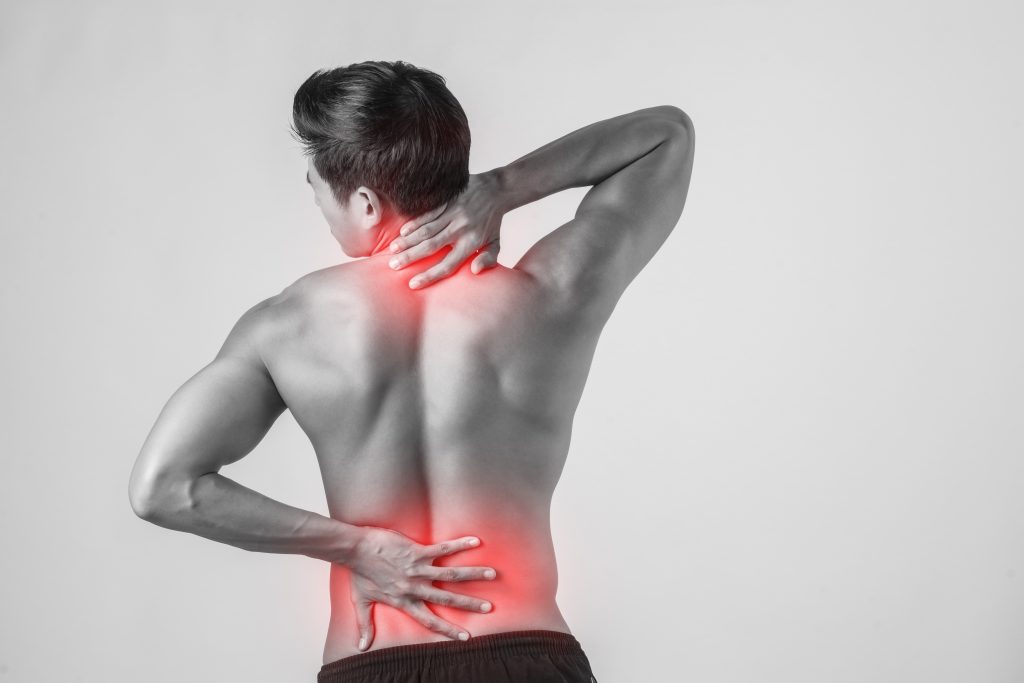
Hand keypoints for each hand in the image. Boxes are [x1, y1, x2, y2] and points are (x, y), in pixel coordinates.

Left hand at [347, 527, 496, 650]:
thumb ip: (364, 625)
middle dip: (470, 604)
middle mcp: (415, 588)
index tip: (465, 637)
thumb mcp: (361, 601)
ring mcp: (418, 569)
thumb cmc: (358, 573)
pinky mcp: (417, 551)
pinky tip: (475, 542)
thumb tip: (362, 647)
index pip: (430, 621)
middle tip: (489, 607)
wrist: (355, 550)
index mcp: (404, 601)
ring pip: (451, 574)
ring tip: (492, 573)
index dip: (448, 630)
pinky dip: (459, 545)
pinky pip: (443, 549)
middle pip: (448, 599)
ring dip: (473, 574)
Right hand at [387, 172, 505, 288]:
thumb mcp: (496, 243)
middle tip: (393, 266)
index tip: (413, 284)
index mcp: (471, 243)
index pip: (448, 264)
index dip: (430, 275)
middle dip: (411, 257)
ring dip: (408, 241)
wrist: (498, 190)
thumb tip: (475, 271)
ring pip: (426, 230)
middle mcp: (460, 229)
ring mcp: (453, 214)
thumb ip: (488, 259)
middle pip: (431, 247)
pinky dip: (414, 223)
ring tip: (393, 250)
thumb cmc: (493, 223)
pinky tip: (402, 232)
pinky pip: (428, 213)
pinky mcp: (448, 201)